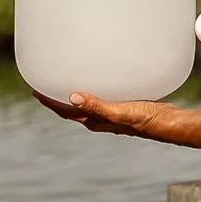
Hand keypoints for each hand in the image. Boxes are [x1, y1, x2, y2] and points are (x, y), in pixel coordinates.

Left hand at [33, 89, 173, 137]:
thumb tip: (72, 97)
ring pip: (84, 103)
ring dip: (72, 94)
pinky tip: (96, 79)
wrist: (166, 123)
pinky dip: (91, 90)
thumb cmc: (144, 119)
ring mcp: (109, 113)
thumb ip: (97, 105)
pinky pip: (99, 97)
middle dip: (56, 97)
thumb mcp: (119, 111)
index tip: (34, 90)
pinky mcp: (120, 106)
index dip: (48, 101)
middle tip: (44, 81)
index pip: (64, 111)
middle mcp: (98, 119)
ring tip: (65, 78)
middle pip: (70, 108)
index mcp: (94, 121)